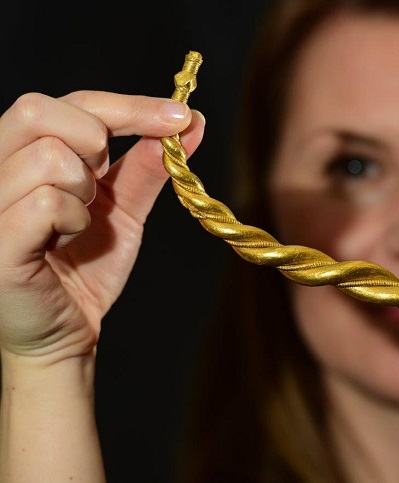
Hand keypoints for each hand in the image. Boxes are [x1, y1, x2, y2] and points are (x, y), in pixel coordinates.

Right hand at [0, 91, 204, 361]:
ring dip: (85, 192)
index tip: (182, 117)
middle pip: (40, 110)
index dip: (129, 105)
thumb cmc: (86, 267)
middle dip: (94, 142)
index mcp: (21, 152)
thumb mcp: (123, 208)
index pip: (70, 102)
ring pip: (48, 157)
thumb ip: (147, 165)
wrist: (67, 331)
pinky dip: (73, 220)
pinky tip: (65, 242)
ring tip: (78, 223)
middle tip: (102, 183)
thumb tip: (191, 123)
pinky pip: (45, 203)